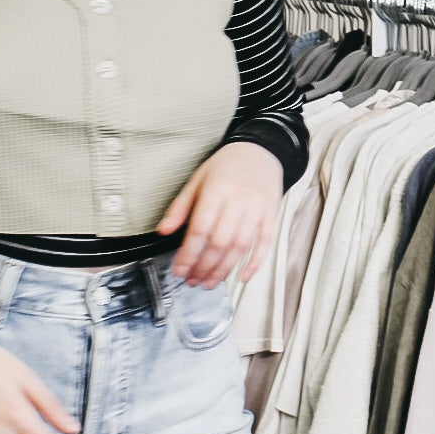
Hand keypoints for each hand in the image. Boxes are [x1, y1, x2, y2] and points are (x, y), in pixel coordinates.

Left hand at [157, 143, 283, 288]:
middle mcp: (239, 199)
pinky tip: (242, 276)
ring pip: (240, 247)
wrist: (260, 151)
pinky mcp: (271, 214)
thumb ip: (180, 207)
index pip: (200, 229)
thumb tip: (163, 232)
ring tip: (209, 282)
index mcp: (217, 189)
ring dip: (223, 270)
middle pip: (220, 242)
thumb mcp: (197, 180)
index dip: (188, 254)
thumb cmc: (226, 166)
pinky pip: (265, 243)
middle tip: (192, 280)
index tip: (179, 269)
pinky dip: (255, 263)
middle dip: (203, 267)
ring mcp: (258, 208)